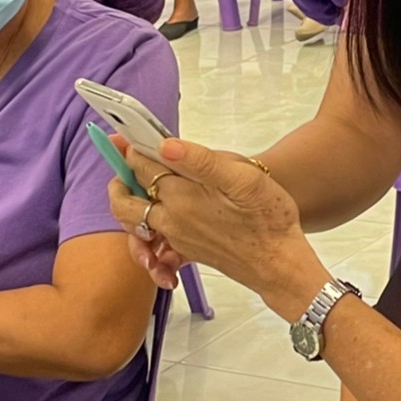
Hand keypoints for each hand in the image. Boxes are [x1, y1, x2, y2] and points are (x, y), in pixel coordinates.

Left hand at [106, 136, 325, 316]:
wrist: (280, 265)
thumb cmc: (269, 219)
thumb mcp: (244, 179)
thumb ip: (202, 161)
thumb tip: (166, 145)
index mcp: (181, 196)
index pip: (141, 166)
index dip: (133, 148)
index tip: (129, 136)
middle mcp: (171, 220)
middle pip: (124, 201)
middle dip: (120, 180)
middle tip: (128, 163)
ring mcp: (176, 239)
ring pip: (134, 225)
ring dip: (128, 208)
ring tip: (138, 189)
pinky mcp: (185, 253)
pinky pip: (154, 250)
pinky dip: (147, 244)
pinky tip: (157, 234)